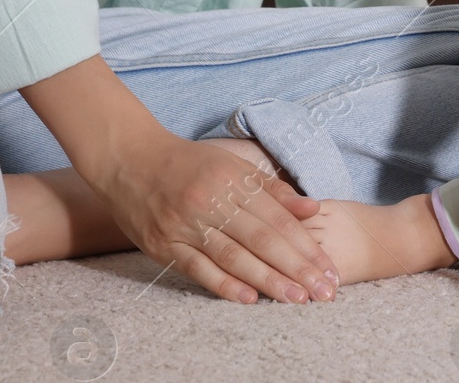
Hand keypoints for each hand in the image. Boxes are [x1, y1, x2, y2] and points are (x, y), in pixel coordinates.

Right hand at [89, 126, 338, 304]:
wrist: (130, 160)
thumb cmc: (189, 163)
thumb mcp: (234, 165)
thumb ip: (273, 190)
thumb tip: (312, 209)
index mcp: (235, 182)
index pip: (279, 219)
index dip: (306, 245)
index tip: (328, 267)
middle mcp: (213, 203)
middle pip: (263, 240)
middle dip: (297, 268)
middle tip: (323, 291)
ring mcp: (187, 226)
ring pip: (235, 257)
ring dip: (268, 281)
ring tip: (295, 298)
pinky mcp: (164, 245)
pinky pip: (198, 269)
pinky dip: (223, 285)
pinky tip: (248, 299)